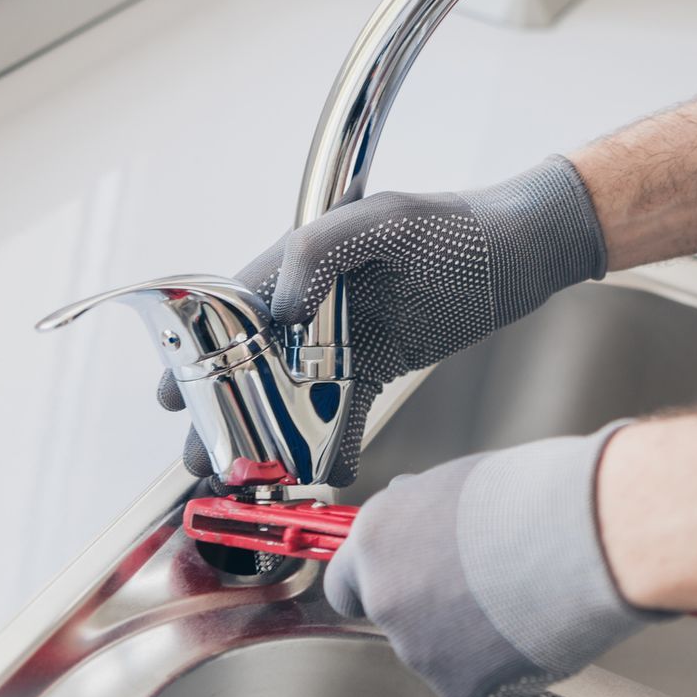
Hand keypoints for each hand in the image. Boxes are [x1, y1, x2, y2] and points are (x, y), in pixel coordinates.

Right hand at [158, 156, 606, 485]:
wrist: (523, 254)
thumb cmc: (456, 226)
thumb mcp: (386, 222)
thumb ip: (320, 250)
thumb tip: (276, 307)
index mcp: (305, 258)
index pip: (235, 306)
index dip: (199, 351)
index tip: (174, 393)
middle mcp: (315, 298)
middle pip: (252, 357)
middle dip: (222, 407)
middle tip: (202, 454)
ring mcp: (343, 334)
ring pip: (289, 391)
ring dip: (265, 433)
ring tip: (241, 475)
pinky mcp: (376, 362)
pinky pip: (341, 410)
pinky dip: (327, 443)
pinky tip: (317, 475)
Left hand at [324, 423, 661, 696]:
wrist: (587, 536)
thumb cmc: (538, 495)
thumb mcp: (462, 482)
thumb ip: (424, 512)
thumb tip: (419, 517)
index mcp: (377, 537)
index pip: (347, 578)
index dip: (383, 577)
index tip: (408, 577)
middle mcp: (387, 595)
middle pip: (397, 614)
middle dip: (433, 605)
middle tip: (486, 583)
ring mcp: (420, 647)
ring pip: (437, 649)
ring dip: (468, 633)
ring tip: (523, 595)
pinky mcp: (461, 686)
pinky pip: (473, 679)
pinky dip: (499, 662)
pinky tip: (532, 626)